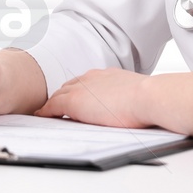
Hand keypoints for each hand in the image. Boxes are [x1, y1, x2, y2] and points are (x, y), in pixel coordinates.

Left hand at [35, 69, 192, 137]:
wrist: (149, 97)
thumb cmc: (151, 99)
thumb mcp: (138, 93)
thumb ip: (130, 97)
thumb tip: (137, 107)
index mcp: (107, 76)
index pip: (86, 82)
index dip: (78, 91)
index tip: (76, 98)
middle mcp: (92, 78)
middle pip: (69, 86)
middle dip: (62, 95)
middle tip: (55, 105)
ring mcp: (81, 89)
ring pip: (59, 95)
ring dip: (52, 103)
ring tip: (45, 112)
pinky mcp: (74, 103)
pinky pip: (53, 106)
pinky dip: (45, 111)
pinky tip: (41, 116)